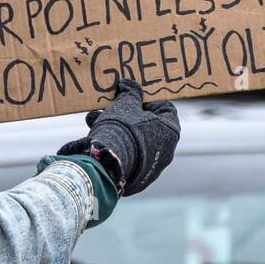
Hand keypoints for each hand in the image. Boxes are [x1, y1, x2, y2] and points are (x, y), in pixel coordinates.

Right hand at [57, 77, 180, 195]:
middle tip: (111, 107)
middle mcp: (166, 150)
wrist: (108, 162)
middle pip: (147, 126)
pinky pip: (128, 157)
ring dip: (117, 130)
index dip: (150, 100)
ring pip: (134, 142)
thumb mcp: (126, 104)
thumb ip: (130, 93)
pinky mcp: (137, 179)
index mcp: (170, 131)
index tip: (134, 96)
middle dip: (127, 115)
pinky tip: (97, 139)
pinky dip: (116, 147)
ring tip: (94, 120)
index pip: (167, 109)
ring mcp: (152, 167)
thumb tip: (128, 84)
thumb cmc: (122, 128)